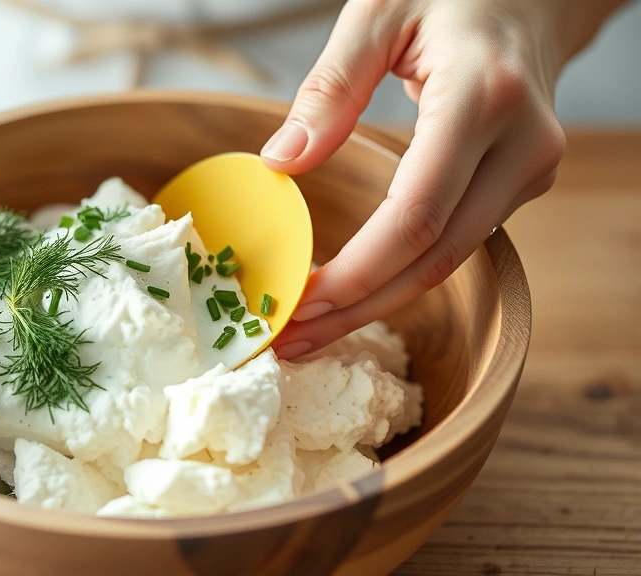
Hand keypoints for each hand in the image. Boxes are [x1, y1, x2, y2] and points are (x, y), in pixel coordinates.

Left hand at [265, 0, 622, 356]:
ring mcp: (529, 171)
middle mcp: (522, 146)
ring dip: (376, 301)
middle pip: (434, 257)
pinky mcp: (520, 184)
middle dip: (358, 307)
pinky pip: (456, 242)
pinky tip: (355, 293)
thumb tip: (281, 162)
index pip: (417, 214)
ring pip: (448, 261)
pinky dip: (401, 274)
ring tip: (311, 330)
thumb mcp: (378, 12)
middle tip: (290, 341)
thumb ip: (330, 88)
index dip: (357, 271)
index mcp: (484, 98)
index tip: (300, 301)